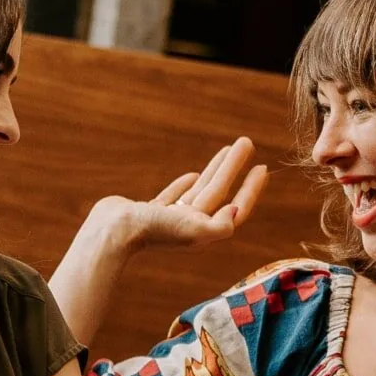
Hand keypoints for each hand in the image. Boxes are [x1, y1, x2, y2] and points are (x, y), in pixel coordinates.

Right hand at [90, 137, 268, 252]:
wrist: (113, 232)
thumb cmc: (154, 232)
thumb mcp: (194, 231)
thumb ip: (219, 225)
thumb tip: (237, 211)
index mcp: (203, 230)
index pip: (235, 206)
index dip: (251, 189)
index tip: (262, 167)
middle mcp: (190, 226)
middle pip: (219, 191)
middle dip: (235, 167)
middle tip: (247, 143)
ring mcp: (170, 219)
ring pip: (200, 190)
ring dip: (215, 170)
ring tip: (227, 150)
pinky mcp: (150, 214)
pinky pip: (175, 197)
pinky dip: (186, 185)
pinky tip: (194, 175)